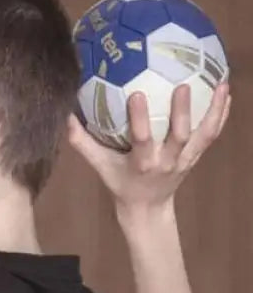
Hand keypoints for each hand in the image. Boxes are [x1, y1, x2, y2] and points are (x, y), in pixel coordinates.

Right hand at [67, 81, 231, 213]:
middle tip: (182, 85)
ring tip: (222, 84)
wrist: (148, 208)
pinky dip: (220, 115)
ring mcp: (185, 159)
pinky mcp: (196, 156)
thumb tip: (65, 115)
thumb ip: (83, 142)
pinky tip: (226, 94)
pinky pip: (211, 135)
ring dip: (213, 110)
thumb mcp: (100, 166)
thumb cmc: (121, 184)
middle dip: (181, 112)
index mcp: (142, 163)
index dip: (139, 118)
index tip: (137, 94)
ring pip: (203, 134)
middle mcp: (167, 161)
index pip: (142, 139)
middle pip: (179, 136)